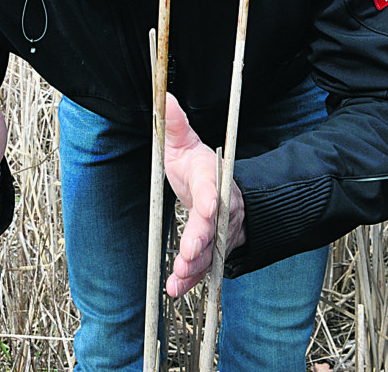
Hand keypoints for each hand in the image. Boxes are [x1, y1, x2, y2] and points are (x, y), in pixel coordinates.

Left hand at [163, 93, 244, 297]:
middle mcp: (222, 206)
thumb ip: (174, 125)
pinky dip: (190, 279)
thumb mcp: (184, 143)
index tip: (206, 205)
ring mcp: (220, 231)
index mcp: (212, 176)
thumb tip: (165, 97)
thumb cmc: (196, 165)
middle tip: (189, 251)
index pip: (213, 185)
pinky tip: (174, 289)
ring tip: (179, 274)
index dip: (210, 196)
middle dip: (202, 238)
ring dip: (196, 264)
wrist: (219, 191)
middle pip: (214, 223)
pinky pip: (203, 267)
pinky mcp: (212, 250)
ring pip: (211, 250)